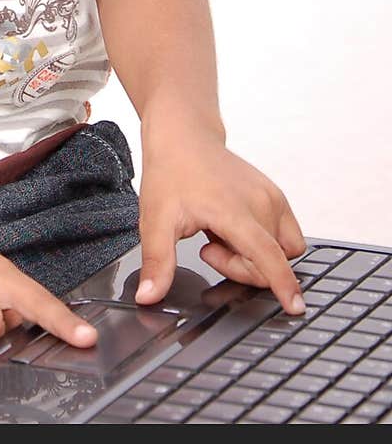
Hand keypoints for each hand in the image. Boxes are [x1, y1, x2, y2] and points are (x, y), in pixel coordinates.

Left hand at [136, 119, 307, 314]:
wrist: (183, 135)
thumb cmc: (170, 171)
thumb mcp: (154, 220)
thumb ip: (157, 262)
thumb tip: (148, 296)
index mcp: (235, 210)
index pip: (269, 256)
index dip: (283, 285)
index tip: (295, 308)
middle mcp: (261, 202)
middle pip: (272, 261)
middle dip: (242, 268)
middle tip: (208, 248)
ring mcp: (272, 197)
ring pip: (282, 250)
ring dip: (255, 256)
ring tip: (221, 236)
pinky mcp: (275, 195)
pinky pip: (284, 235)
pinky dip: (264, 242)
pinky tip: (234, 228)